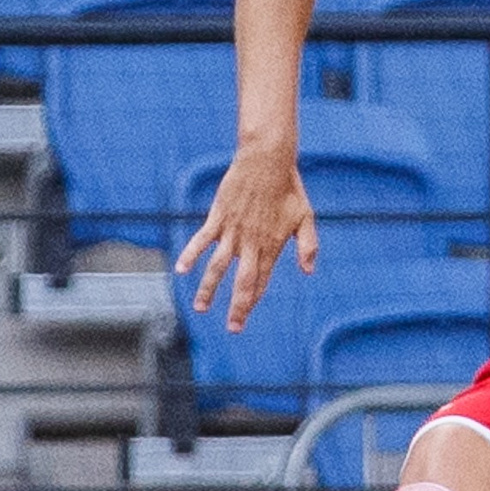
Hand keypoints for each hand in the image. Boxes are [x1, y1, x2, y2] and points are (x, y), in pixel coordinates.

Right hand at [174, 142, 319, 332]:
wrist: (267, 162)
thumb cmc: (288, 189)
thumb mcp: (305, 218)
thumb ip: (307, 246)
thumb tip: (308, 271)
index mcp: (271, 245)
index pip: (261, 280)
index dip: (252, 300)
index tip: (244, 318)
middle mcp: (251, 243)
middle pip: (242, 281)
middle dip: (237, 307)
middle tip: (232, 328)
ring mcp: (233, 232)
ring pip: (218, 267)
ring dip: (208, 289)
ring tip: (200, 308)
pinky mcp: (219, 218)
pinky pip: (201, 240)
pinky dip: (191, 255)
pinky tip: (181, 270)